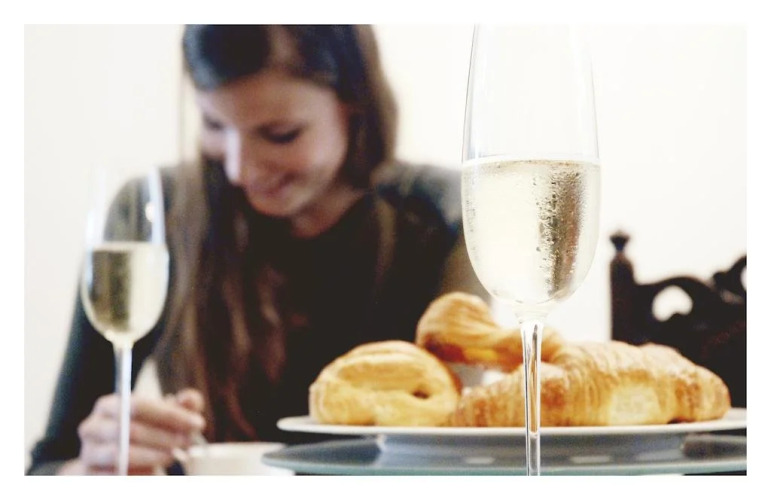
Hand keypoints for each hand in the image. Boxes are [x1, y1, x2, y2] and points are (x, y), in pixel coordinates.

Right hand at [65, 388, 205, 474]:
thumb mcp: (163, 416)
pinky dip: (140, 474)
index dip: (170, 415)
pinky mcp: (90, 476)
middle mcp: (93, 427)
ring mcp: (89, 453)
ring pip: (122, 454)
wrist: (114, 462)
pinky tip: (155, 472)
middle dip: (165, 436)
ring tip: (173, 456)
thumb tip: (190, 399)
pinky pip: (115, 476)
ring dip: (154, 456)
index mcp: (109, 405)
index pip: (139, 406)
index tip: (197, 423)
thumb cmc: (143, 432)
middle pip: (131, 430)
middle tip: (188, 441)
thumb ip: (180, 405)